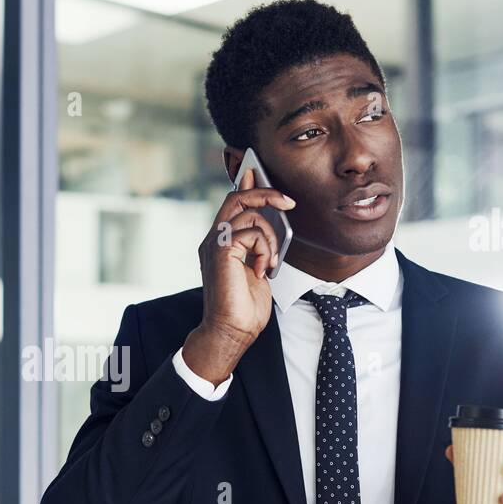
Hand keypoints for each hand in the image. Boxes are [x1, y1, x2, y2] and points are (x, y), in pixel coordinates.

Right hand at [183, 167, 295, 384]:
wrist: (231, 330)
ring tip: (271, 261)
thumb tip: (271, 223)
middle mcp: (214, 239)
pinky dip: (265, 248)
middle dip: (265, 193)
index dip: (247, 184)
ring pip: (248, 213)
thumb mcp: (257, 266)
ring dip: (271, 236)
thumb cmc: (244, 307)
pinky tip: (262, 270)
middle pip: (236, 196)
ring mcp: (215, 244)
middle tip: (288, 202)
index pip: (232, 202)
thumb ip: (259, 244)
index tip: (260, 172)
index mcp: (221, 242)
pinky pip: (251, 231)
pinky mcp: (221, 251)